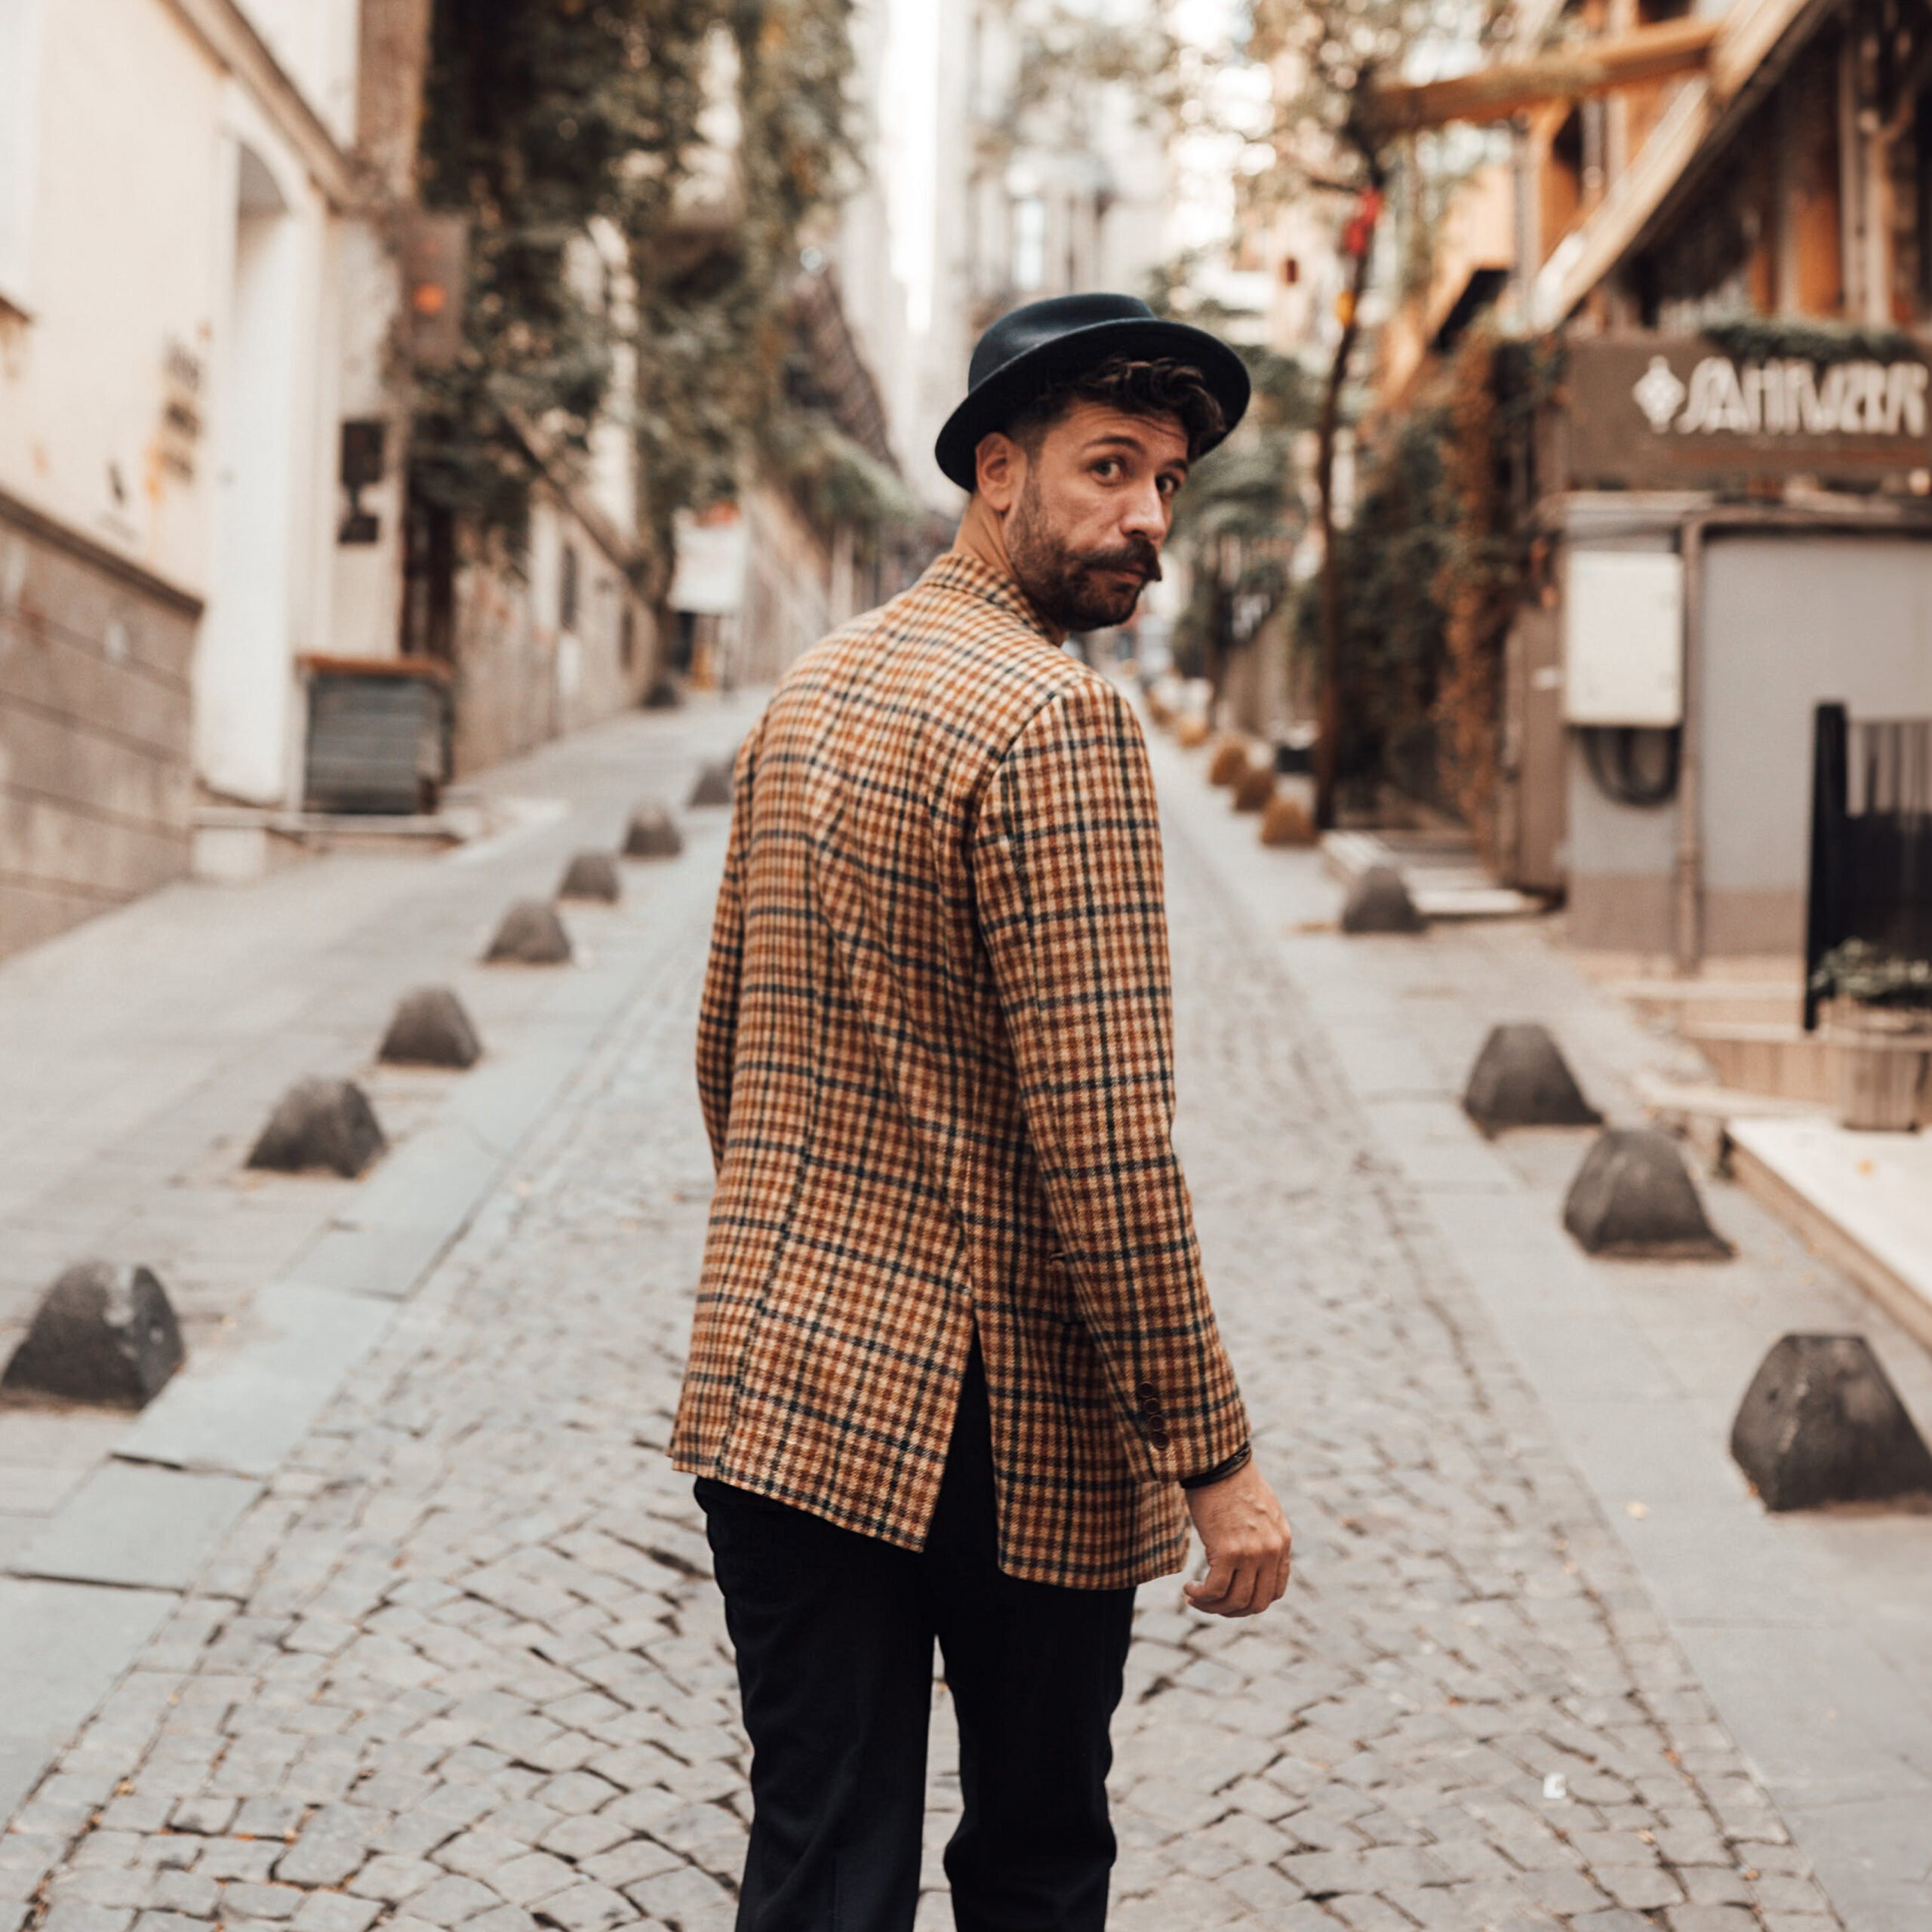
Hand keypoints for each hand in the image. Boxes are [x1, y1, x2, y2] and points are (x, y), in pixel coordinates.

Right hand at [1183, 1459, 1291, 1617]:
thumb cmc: (1232, 1481)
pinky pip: (1216, 1589)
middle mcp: (1271, 1551)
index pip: (1275, 1591)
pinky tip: (1189, 1589)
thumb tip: (1248, 1556)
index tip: (1230, 1598)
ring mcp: (1252, 1552)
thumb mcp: (1261, 1510)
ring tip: (1194, 1598)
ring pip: (1236, 1601)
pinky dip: (1201, 1596)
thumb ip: (1262, 1535)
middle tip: (1210, 1605)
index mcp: (1281, 1542)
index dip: (1251, 1601)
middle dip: (1231, 1611)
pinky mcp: (1228, 1550)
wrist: (1219, 1461)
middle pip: (1256, 1603)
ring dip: (1213, 1607)